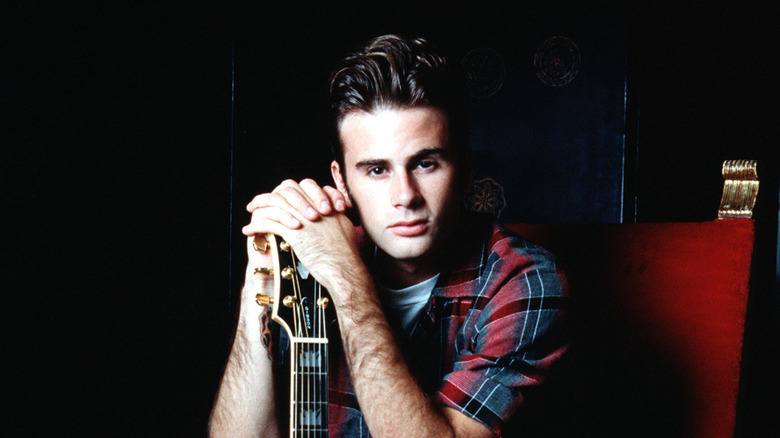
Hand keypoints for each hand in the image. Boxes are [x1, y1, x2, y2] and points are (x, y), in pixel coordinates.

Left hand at [241, 179, 361, 293]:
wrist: (345, 267)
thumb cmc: (347, 254)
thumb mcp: (344, 227)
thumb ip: (334, 217)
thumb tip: (328, 216)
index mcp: (327, 204)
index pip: (305, 185)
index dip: (291, 190)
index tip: (283, 196)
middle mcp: (314, 207)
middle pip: (288, 189)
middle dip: (272, 192)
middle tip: (260, 201)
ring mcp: (303, 219)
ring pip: (275, 203)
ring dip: (259, 205)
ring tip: (250, 209)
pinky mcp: (294, 233)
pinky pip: (269, 223)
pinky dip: (256, 225)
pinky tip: (249, 230)